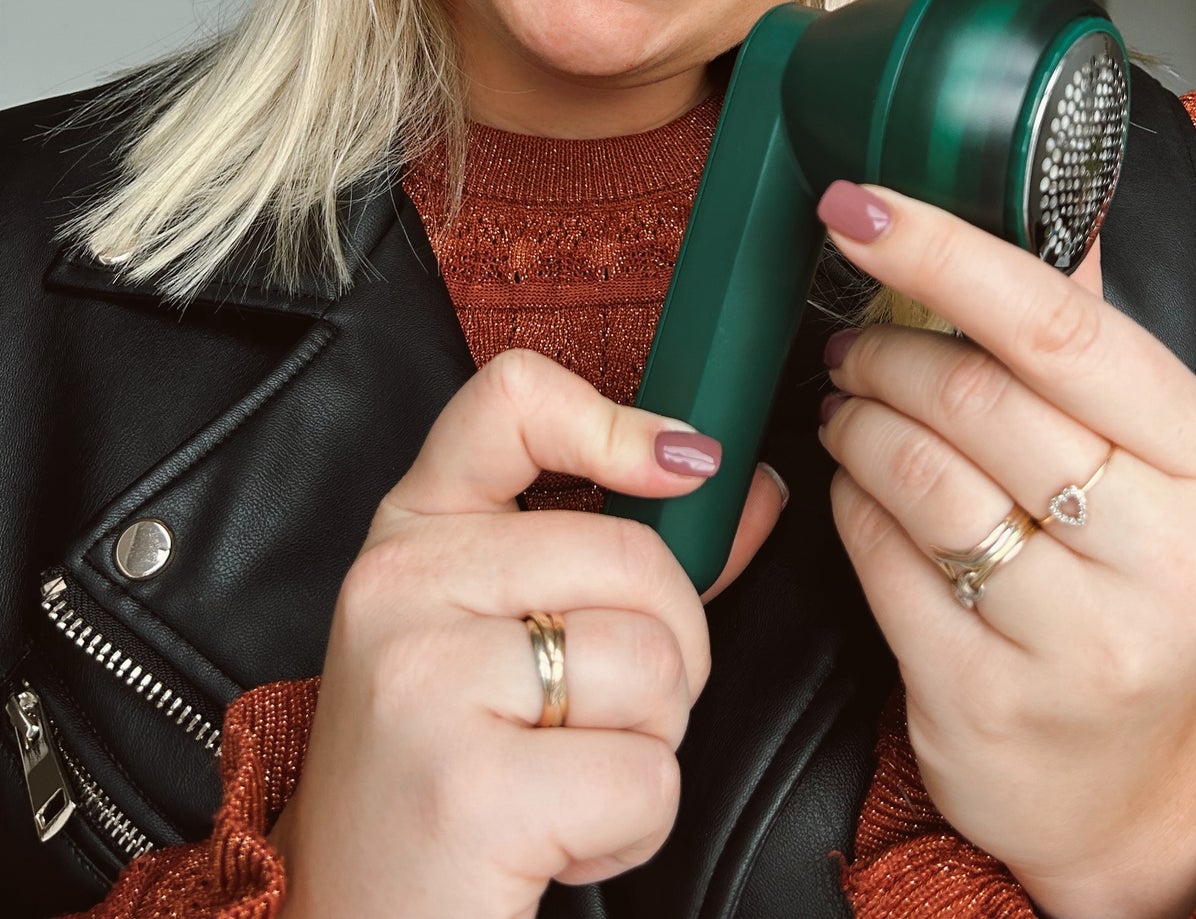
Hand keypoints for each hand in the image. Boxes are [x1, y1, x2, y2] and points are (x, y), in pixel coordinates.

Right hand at [271, 349, 784, 918]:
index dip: (619, 420)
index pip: (511, 400)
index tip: (683, 466)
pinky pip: (645, 775)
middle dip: (669, 650)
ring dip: (649, 744)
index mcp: (411, 533)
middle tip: (600, 715)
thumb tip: (747, 491)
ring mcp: (425, 681)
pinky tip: (559, 841)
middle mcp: (400, 586)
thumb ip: (626, 561)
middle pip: (636, 556)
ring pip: (654, 664)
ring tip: (566, 779)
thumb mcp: (509, 640)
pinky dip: (633, 827)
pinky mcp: (468, 788)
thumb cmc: (445, 783)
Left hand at [815, 183, 1195, 918]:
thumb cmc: (1126, 585)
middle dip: (885, 348)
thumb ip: (1090, 336)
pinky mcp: (986, 698)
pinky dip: (846, 499)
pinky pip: (878, 555)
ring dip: (856, 419)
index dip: (946, 254)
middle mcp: (1163, 557)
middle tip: (852, 340)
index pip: (1062, 328)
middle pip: (976, 398)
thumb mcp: (1151, 463)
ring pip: (918, 474)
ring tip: (849, 407)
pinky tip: (855, 482)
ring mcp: (1078, 641)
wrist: (1120, 784)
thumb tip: (1047, 201)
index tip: (862, 206)